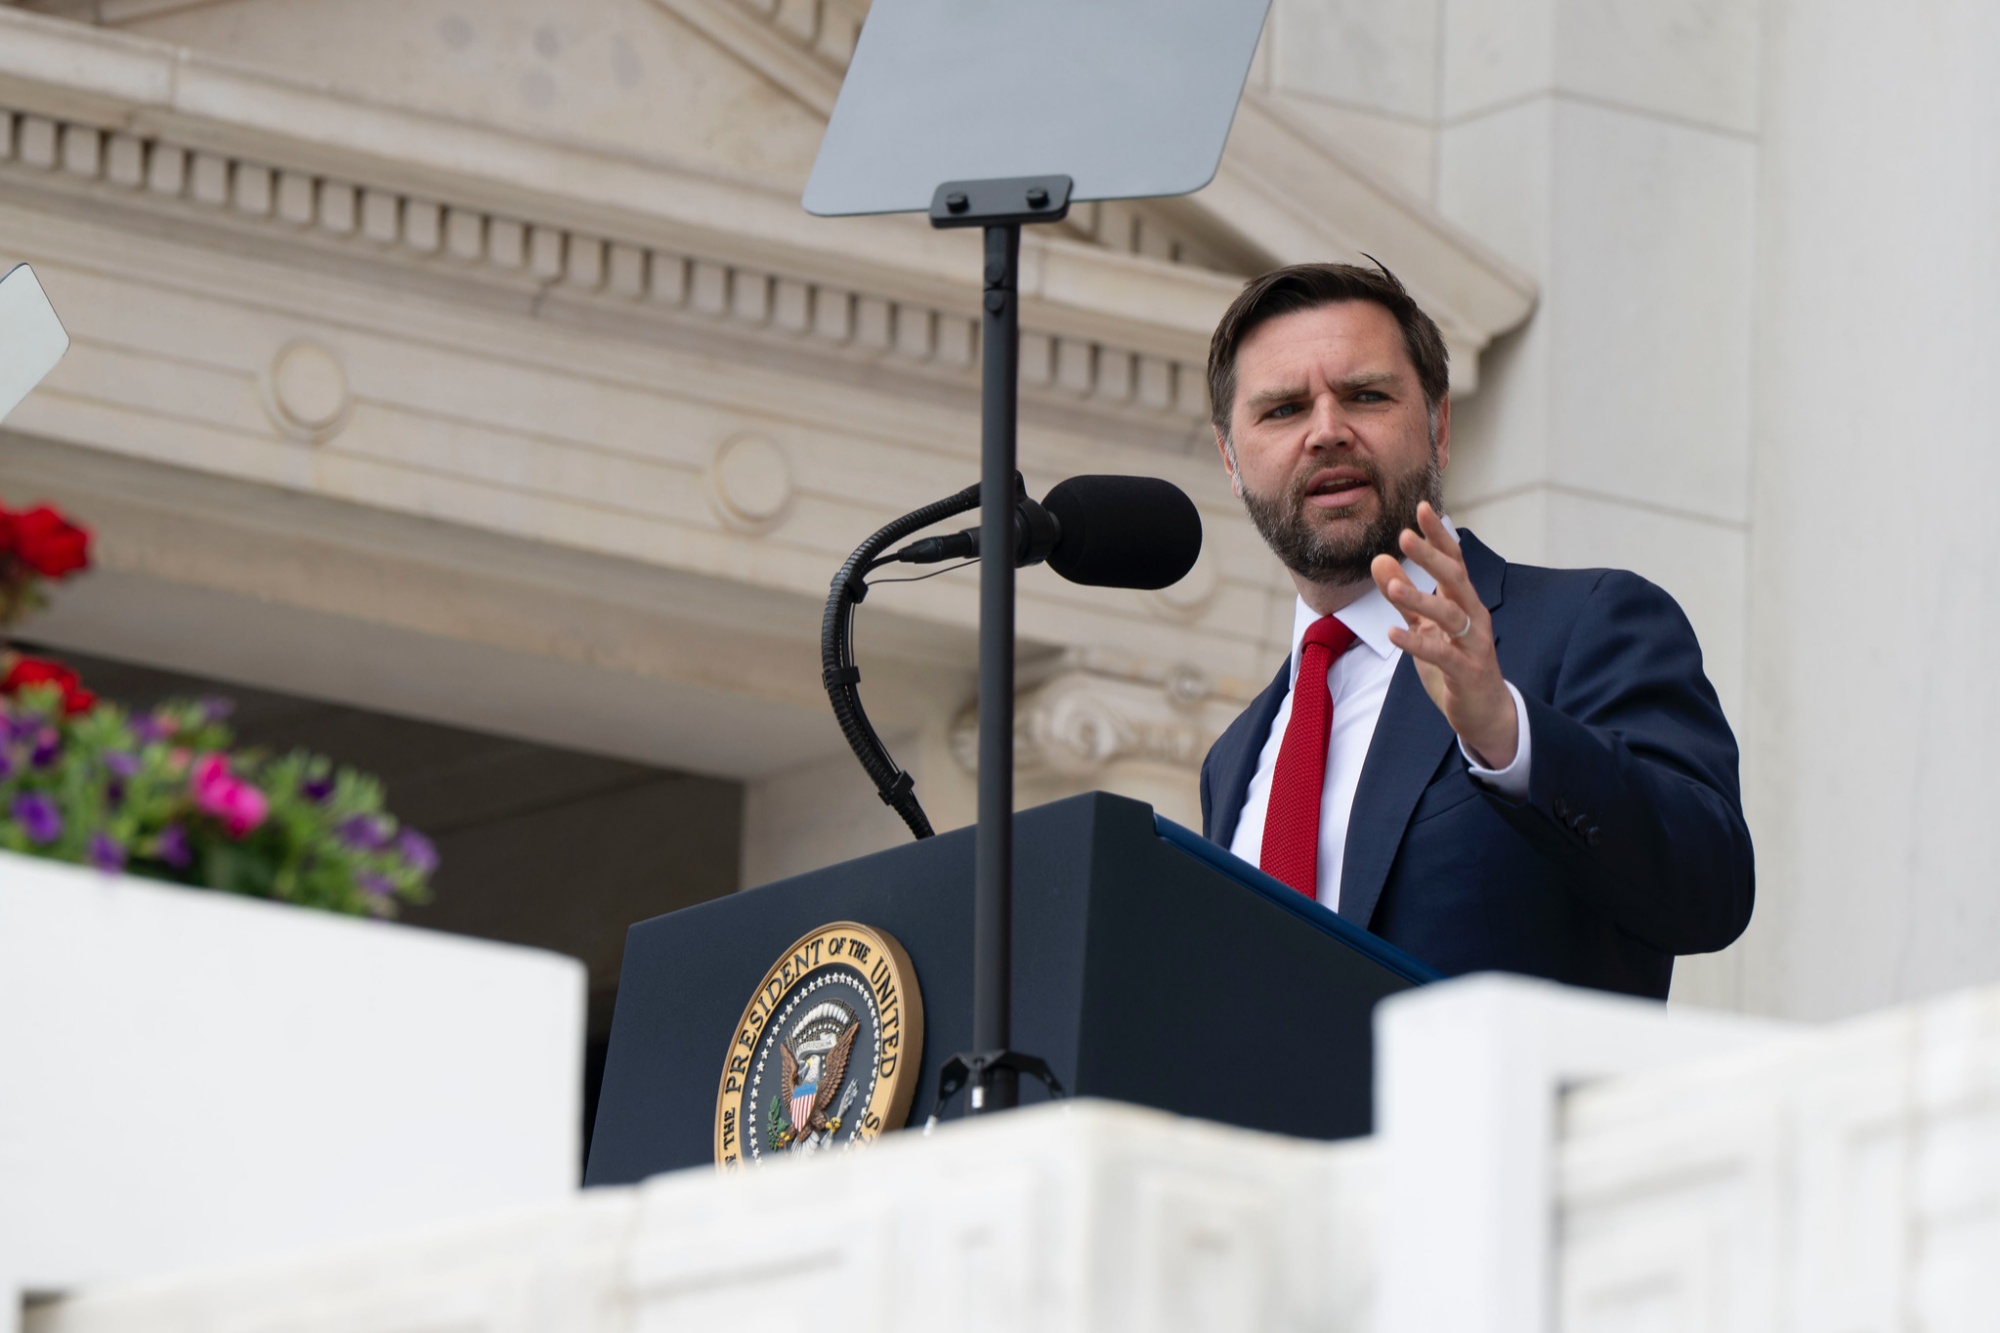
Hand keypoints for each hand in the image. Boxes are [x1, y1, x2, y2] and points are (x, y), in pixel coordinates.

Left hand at [1370, 502, 1517, 767]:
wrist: (1485, 713)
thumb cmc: (1455, 664)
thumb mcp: (1424, 626)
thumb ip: (1404, 595)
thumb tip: (1379, 559)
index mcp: (1463, 602)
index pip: (1453, 561)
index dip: (1438, 535)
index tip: (1421, 507)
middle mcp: (1473, 616)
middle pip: (1455, 579)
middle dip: (1431, 556)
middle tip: (1405, 535)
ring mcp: (1473, 644)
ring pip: (1449, 615)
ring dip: (1419, 599)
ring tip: (1391, 587)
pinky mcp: (1467, 672)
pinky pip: (1442, 654)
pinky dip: (1417, 643)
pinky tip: (1393, 634)